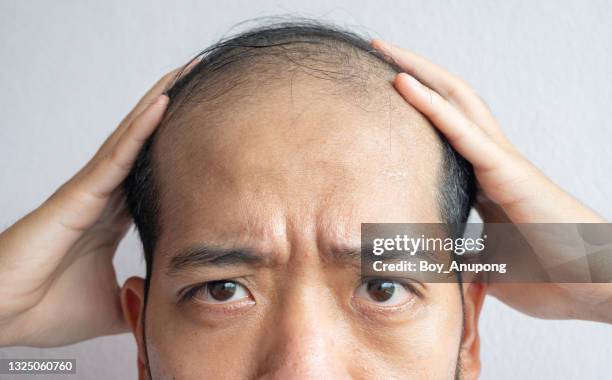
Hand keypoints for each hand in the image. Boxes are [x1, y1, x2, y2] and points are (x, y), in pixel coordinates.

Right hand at [0, 62, 193, 346]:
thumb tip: (167, 310)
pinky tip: (164, 102)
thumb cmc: (46, 308)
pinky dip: (142, 128)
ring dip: (162, 103)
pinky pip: (117, 154)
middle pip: (147, 144)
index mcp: (113, 217)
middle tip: (204, 82)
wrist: (4, 317)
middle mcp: (104, 195)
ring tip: (189, 73)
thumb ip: (141, 303)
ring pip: (134, 137)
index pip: (155, 176)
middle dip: (175, 113)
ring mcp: (92, 189)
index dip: (180, 153)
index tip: (210, 135)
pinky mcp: (79, 192)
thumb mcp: (113, 308)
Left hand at [371, 39, 611, 323]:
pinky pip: (463, 132)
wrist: (593, 284)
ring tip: (384, 49)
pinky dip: (431, 105)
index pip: (442, 130)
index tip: (378, 93)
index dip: (414, 108)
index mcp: (482, 178)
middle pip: (447, 100)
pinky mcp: (507, 171)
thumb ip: (457, 255)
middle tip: (377, 50)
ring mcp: (499, 160)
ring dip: (418, 72)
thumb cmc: (546, 274)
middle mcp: (490, 158)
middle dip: (412, 72)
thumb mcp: (485, 264)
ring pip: (454, 101)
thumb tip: (428, 263)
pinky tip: (403, 82)